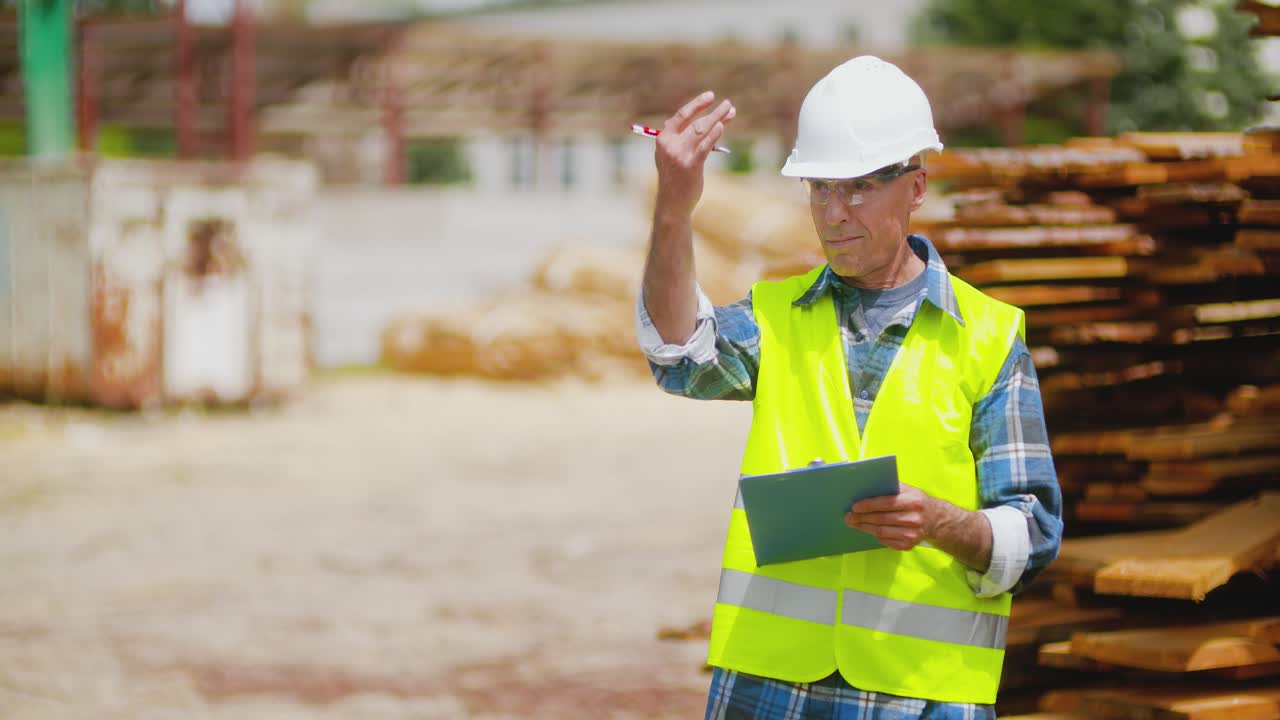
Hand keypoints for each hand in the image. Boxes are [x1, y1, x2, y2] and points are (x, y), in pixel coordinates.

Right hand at [653, 91, 735, 216]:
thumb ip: (685, 137)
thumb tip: (708, 120)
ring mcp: (680, 155)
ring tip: (731, 111)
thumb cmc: (675, 176)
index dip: (697, 104)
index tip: (710, 96)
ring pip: (702, 131)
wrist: (672, 202)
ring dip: (718, 119)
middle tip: (728, 104)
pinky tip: (722, 126)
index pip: (681, 115)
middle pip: (695, 122)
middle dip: (714, 112)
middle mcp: (670, 144)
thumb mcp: (673, 154)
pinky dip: (714, 135)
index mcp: (663, 139)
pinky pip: (704, 147)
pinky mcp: (691, 166)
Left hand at [845, 483, 934, 550]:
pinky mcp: (909, 545)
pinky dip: (876, 536)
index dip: (869, 505)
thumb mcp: (908, 490)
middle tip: (848, 516)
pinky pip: (886, 541)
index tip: (854, 506)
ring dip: (865, 528)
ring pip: (881, 532)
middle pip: (881, 519)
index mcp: (913, 501)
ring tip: (854, 523)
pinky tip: (869, 530)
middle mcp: (914, 518)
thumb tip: (865, 485)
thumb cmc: (915, 501)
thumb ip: (890, 487)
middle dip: (862, 518)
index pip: (886, 503)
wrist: (935, 519)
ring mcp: (913, 534)